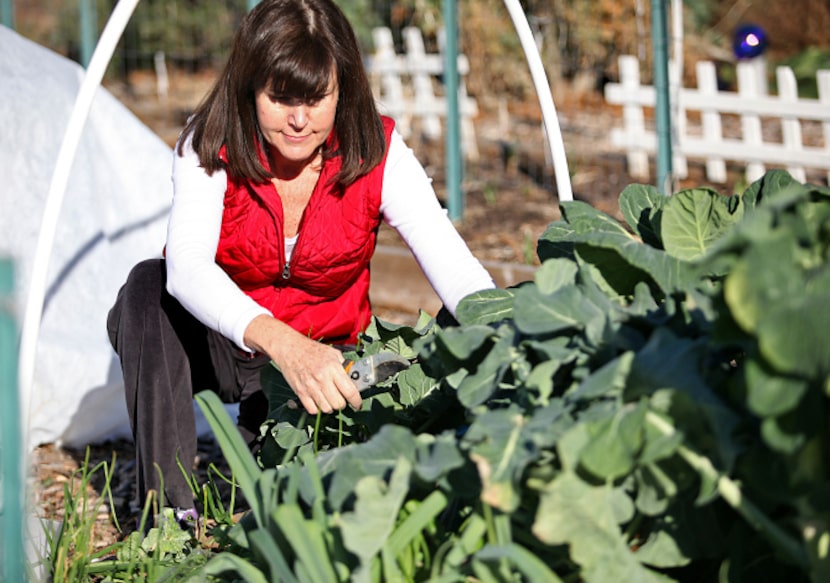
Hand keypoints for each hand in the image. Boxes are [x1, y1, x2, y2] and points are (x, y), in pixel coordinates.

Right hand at [243, 315, 361, 414]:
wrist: (289, 348)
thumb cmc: (312, 350)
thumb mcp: (333, 353)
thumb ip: (343, 367)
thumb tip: (353, 379)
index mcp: (333, 368)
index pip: (350, 391)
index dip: (356, 401)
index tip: (358, 404)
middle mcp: (322, 379)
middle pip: (338, 404)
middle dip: (343, 403)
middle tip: (342, 398)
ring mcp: (310, 387)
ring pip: (326, 409)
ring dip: (331, 407)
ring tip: (330, 399)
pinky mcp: (300, 393)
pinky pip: (313, 410)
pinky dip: (318, 408)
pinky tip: (319, 400)